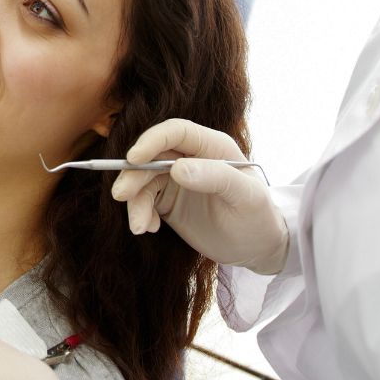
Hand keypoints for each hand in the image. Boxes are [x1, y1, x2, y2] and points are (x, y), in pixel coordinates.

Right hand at [111, 118, 288, 273]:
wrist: (257, 248)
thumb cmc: (259, 217)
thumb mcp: (246, 197)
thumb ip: (216, 178)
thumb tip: (177, 169)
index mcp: (212, 146)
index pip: (175, 131)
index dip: (151, 140)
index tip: (133, 159)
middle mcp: (190, 157)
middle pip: (151, 155)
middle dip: (133, 175)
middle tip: (121, 196)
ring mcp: (176, 178)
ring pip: (142, 179)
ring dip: (134, 201)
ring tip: (139, 227)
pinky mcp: (166, 199)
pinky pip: (143, 199)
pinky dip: (140, 213)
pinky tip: (149, 228)